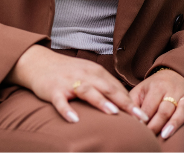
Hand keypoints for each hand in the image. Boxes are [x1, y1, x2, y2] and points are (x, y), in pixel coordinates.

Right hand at [7, 45, 148, 124]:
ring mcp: (69, 82)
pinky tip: (74, 120)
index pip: (117, 88)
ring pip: (88, 91)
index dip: (131, 102)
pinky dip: (67, 110)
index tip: (144, 115)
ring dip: (101, 102)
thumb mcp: (88, 75)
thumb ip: (104, 87)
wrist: (39, 63)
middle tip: (138, 117)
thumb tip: (125, 104)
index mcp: (96, 72)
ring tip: (113, 113)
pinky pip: (61, 101)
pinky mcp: (54, 90)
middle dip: (125, 103)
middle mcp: (85, 75)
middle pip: (108, 88)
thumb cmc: (68, 72)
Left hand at [129, 68, 183, 139]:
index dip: (143, 119)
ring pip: (182, 109)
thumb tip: (129, 121)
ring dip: (174, 122)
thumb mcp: (140, 90)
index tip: (138, 130)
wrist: (173, 73)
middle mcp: (173, 89)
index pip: (149, 106)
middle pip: (165, 109)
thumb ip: (132, 104)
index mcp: (157, 86)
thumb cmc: (153, 87)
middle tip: (149, 136)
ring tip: (166, 134)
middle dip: (156, 125)